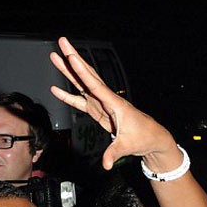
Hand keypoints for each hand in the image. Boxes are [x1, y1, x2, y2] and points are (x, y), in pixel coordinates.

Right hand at [49, 38, 176, 169]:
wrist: (152, 138)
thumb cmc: (143, 138)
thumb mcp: (127, 146)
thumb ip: (114, 153)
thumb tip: (106, 164)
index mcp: (115, 103)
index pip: (95, 84)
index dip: (82, 71)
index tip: (72, 56)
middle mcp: (107, 99)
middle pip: (87, 76)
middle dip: (74, 59)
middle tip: (61, 42)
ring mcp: (102, 104)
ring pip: (83, 84)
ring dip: (69, 71)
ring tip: (54, 57)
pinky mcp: (99, 111)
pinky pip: (81, 101)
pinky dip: (68, 95)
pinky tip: (56, 89)